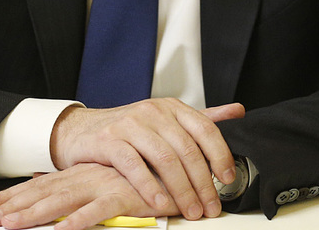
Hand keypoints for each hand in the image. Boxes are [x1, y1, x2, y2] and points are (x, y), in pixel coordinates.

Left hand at [0, 163, 165, 229]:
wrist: (175, 169)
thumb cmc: (140, 178)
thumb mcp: (103, 181)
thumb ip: (77, 184)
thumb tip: (46, 183)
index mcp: (80, 173)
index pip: (39, 185)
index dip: (12, 196)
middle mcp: (87, 176)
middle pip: (44, 193)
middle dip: (14, 206)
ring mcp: (103, 184)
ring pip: (64, 201)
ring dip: (37, 214)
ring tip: (13, 225)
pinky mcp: (124, 196)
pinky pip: (99, 211)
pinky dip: (81, 220)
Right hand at [48, 99, 244, 221]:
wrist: (81, 130)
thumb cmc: (128, 130)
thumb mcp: (166, 120)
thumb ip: (201, 118)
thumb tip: (237, 111)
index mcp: (172, 107)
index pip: (204, 129)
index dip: (220, 155)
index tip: (227, 179)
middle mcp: (153, 112)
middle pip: (186, 149)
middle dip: (202, 183)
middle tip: (210, 207)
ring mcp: (130, 124)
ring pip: (164, 159)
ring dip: (180, 190)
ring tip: (189, 211)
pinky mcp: (109, 140)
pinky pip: (134, 165)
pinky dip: (149, 187)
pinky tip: (160, 203)